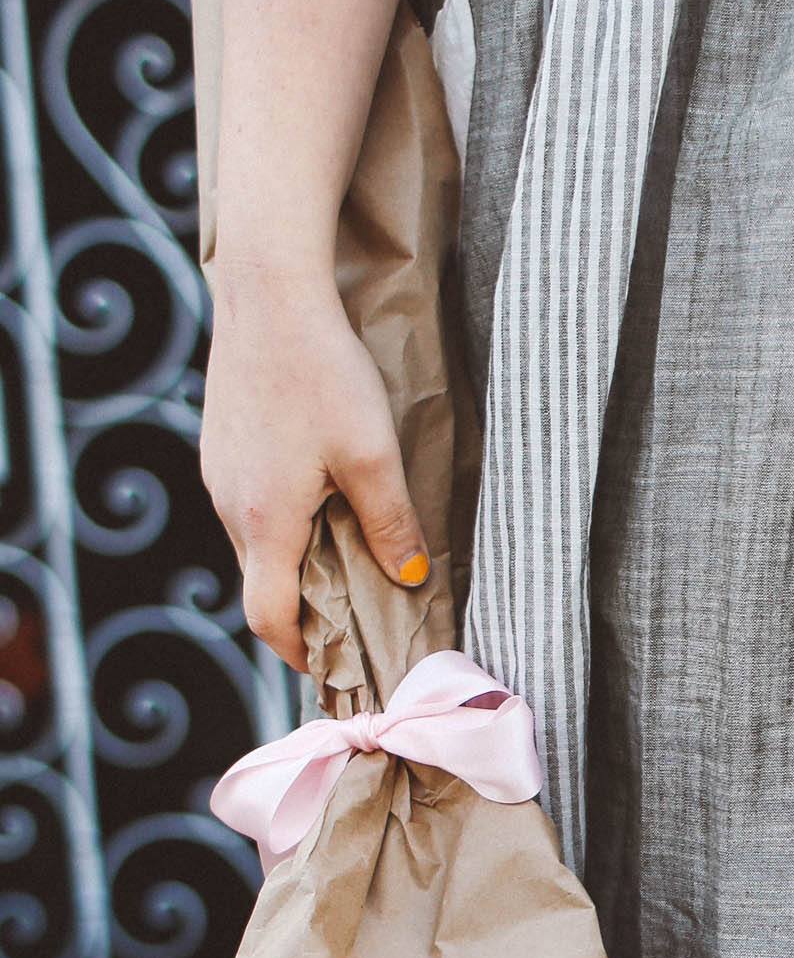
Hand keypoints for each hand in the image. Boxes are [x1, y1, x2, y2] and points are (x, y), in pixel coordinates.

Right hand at [200, 264, 428, 670]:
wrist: (267, 294)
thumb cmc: (322, 372)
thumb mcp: (372, 455)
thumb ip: (391, 524)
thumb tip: (409, 578)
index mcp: (265, 522)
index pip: (268, 618)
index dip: (300, 652)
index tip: (335, 664)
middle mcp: (230, 506)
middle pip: (259, 586)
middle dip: (303, 612)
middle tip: (354, 619)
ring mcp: (219, 476)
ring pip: (254, 546)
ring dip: (293, 565)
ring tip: (344, 560)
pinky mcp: (220, 448)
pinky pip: (249, 508)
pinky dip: (280, 526)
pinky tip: (318, 501)